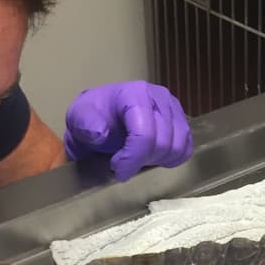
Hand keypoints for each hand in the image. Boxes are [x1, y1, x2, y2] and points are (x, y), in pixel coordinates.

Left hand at [63, 81, 192, 180]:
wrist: (102, 115)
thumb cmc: (92, 117)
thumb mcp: (79, 118)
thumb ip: (86, 125)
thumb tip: (101, 133)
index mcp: (135, 94)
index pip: (144, 134)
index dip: (132, 158)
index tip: (117, 170)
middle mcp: (160, 97)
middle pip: (163, 143)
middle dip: (142, 161)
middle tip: (124, 165)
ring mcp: (174, 109)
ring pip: (177, 148)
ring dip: (156, 161)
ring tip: (137, 159)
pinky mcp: (182, 122)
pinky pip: (185, 149)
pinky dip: (170, 160)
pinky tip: (151, 158)